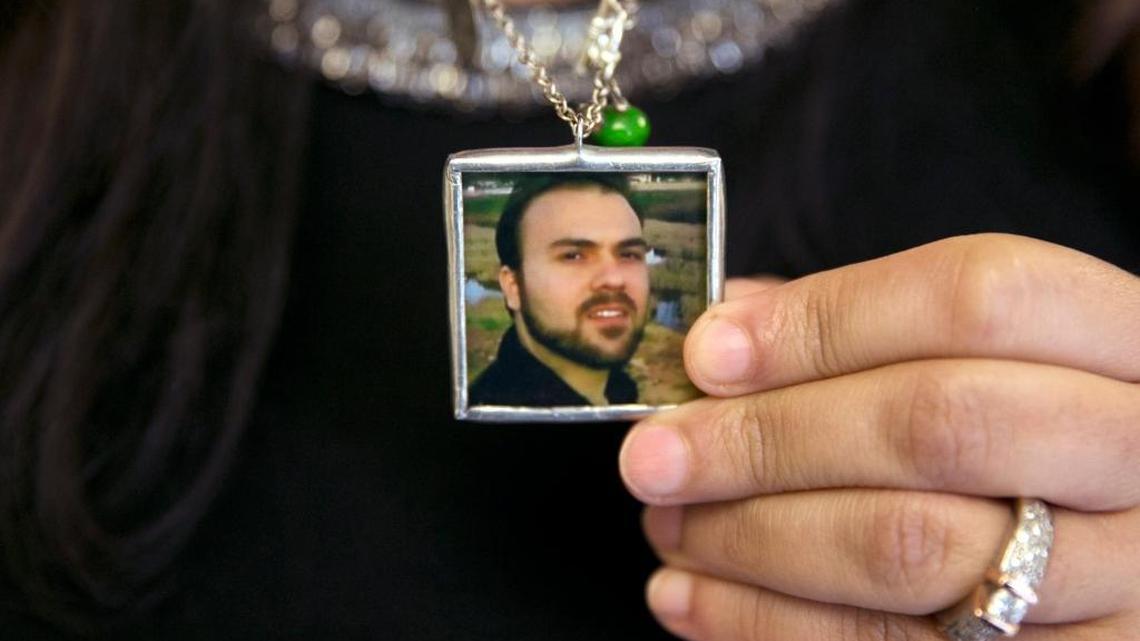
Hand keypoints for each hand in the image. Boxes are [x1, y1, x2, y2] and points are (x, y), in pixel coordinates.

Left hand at [619, 234, 1139, 639]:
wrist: (1122, 538)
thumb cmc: (1025, 429)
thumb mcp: (987, 358)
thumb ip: (864, 332)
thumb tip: (723, 330)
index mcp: (1119, 340)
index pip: (973, 298)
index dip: (824, 322)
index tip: (707, 355)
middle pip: (937, 423)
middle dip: (769, 439)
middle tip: (655, 455)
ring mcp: (1127, 572)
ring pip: (915, 548)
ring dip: (754, 539)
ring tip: (669, 526)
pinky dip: (771, 627)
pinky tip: (694, 599)